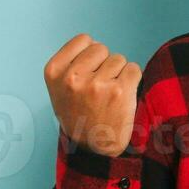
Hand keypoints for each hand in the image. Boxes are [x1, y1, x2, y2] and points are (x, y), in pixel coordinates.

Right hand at [43, 34, 141, 155]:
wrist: (93, 148)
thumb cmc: (78, 115)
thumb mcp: (59, 89)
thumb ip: (71, 64)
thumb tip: (94, 43)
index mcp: (54, 72)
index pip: (83, 40)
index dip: (91, 54)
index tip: (89, 71)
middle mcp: (73, 77)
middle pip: (102, 48)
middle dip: (105, 63)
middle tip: (100, 87)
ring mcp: (96, 84)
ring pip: (118, 59)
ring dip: (118, 74)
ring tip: (109, 94)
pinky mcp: (119, 92)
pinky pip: (133, 69)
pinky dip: (132, 79)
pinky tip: (123, 95)